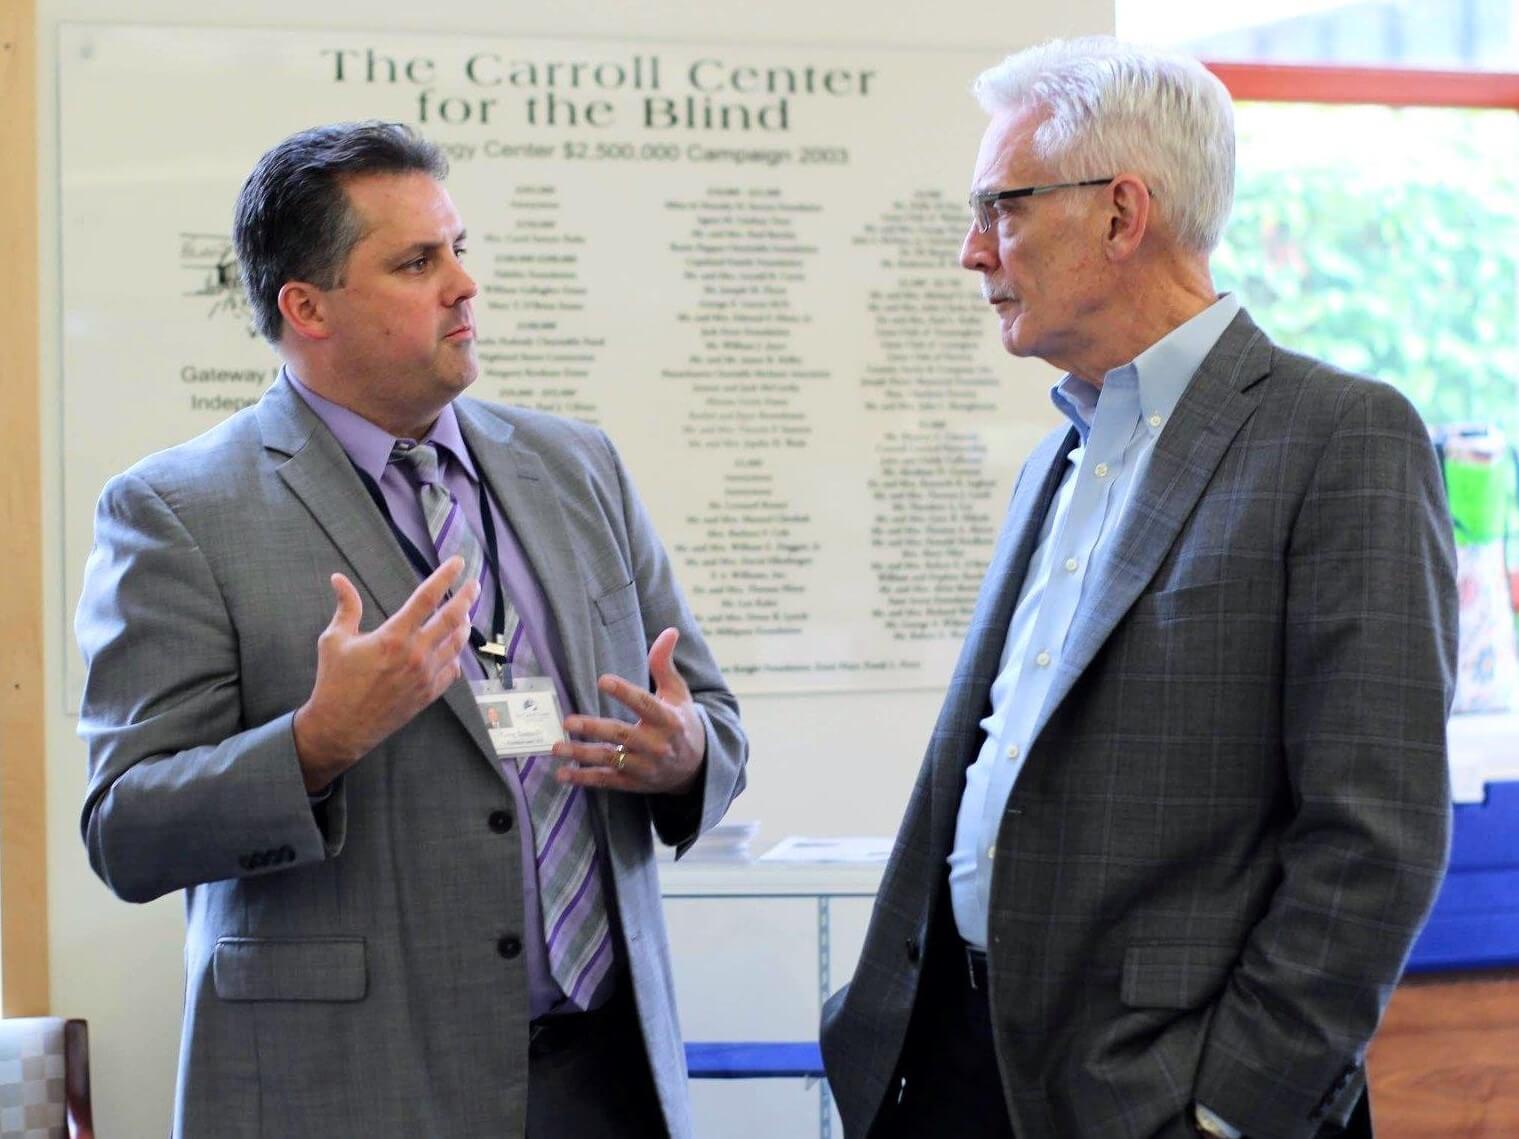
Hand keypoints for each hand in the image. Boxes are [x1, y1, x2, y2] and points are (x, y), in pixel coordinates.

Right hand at [293, 557, 477, 791]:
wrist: (341, 728)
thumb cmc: (335, 682)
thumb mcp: (334, 640)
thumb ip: (346, 607)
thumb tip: (338, 578)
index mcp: (394, 637)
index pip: (427, 598)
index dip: (445, 576)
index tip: (458, 562)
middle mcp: (416, 654)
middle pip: (452, 618)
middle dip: (467, 598)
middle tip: (474, 585)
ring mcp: (426, 675)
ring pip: (456, 644)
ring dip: (464, 625)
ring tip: (466, 614)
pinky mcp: (429, 694)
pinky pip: (452, 669)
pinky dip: (456, 655)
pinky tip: (453, 648)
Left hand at [552, 627, 706, 794]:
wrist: (697, 767)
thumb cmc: (681, 722)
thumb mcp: (678, 694)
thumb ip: (665, 665)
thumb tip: (670, 631)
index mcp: (668, 720)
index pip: (645, 704)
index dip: (625, 692)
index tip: (603, 680)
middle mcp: (657, 745)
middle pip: (622, 735)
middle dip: (594, 729)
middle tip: (568, 721)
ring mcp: (644, 766)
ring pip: (611, 759)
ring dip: (582, 754)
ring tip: (557, 747)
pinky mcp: (634, 783)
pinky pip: (608, 781)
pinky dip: (585, 779)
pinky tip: (563, 773)